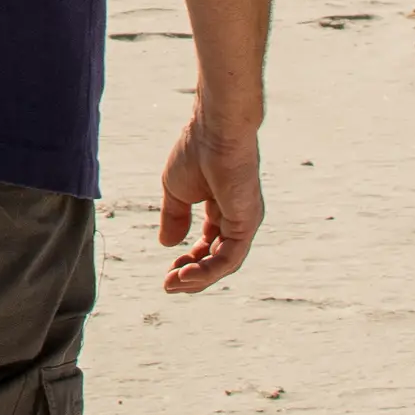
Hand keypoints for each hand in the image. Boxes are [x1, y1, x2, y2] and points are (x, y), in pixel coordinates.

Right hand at [156, 109, 263, 292]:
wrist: (213, 130)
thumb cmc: (195, 150)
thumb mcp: (176, 190)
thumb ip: (174, 217)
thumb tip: (167, 244)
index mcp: (221, 207)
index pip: (209, 244)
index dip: (189, 260)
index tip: (168, 272)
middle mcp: (237, 217)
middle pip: (218, 259)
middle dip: (193, 275)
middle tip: (169, 285)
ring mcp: (244, 221)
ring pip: (225, 264)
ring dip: (199, 278)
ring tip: (174, 283)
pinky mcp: (247, 222)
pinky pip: (229, 257)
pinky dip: (208, 270)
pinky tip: (186, 273)